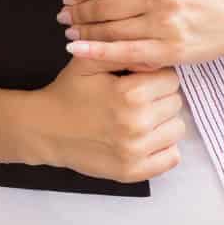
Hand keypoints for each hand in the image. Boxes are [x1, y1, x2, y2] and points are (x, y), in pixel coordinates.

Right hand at [31, 55, 184, 183]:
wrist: (46, 128)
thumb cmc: (69, 92)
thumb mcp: (87, 62)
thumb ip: (120, 52)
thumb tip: (153, 54)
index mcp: (129, 93)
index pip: (170, 79)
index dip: (155, 75)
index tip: (140, 78)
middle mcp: (137, 124)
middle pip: (175, 102)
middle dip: (159, 96)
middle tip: (137, 97)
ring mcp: (137, 151)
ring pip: (177, 129)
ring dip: (163, 121)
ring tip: (139, 116)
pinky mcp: (135, 172)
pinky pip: (172, 157)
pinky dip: (162, 146)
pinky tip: (143, 137)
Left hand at [58, 0, 223, 69]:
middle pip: (103, 4)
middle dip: (77, 11)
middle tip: (63, 16)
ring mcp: (165, 23)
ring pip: (111, 28)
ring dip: (84, 31)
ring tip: (70, 31)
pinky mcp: (171, 50)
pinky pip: (126, 52)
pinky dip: (97, 51)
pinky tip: (77, 49)